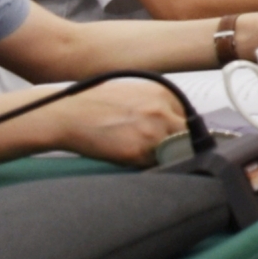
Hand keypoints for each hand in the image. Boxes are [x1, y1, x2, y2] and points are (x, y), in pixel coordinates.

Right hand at [49, 80, 188, 166]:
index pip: (189, 117)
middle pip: (188, 135)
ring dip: (167, 157)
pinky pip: (156, 165)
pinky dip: (150, 166)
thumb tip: (176, 122)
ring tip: (146, 156)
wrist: (68, 114)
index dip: (183, 130)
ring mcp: (153, 132)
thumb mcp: (134, 93)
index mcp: (164, 92)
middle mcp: (162, 111)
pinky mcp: (138, 152)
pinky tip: (135, 160)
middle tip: (166, 152)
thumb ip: (158, 105)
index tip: (178, 139)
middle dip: (181, 145)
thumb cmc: (96, 103)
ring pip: (177, 152)